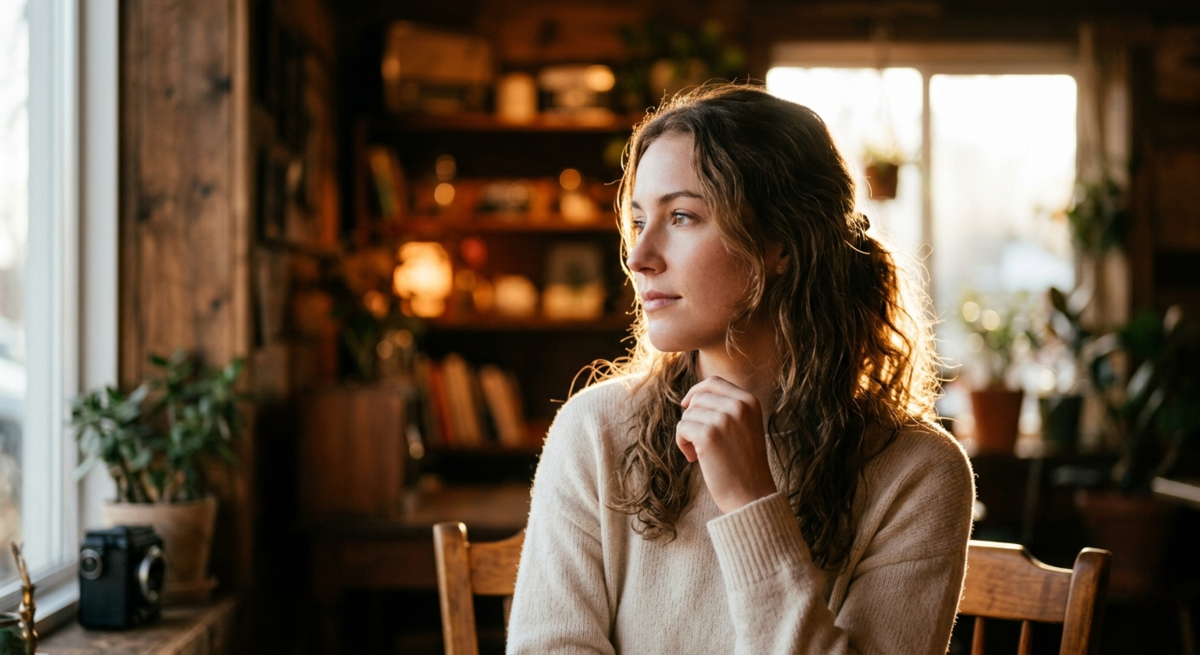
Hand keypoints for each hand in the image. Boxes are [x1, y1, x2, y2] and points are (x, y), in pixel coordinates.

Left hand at [678, 376, 776, 512]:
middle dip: (692, 417)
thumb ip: (728, 408)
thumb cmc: (744, 464)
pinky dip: (682, 443)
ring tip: (700, 452)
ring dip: (687, 433)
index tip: (687, 406)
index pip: (714, 382)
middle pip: (698, 398)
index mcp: (750, 402)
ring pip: (688, 414)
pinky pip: (682, 428)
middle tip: (698, 440)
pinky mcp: (708, 435)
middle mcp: (739, 406)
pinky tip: (694, 458)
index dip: (696, 392)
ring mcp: (724, 419)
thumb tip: (692, 398)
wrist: (752, 495)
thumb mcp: (745, 427)